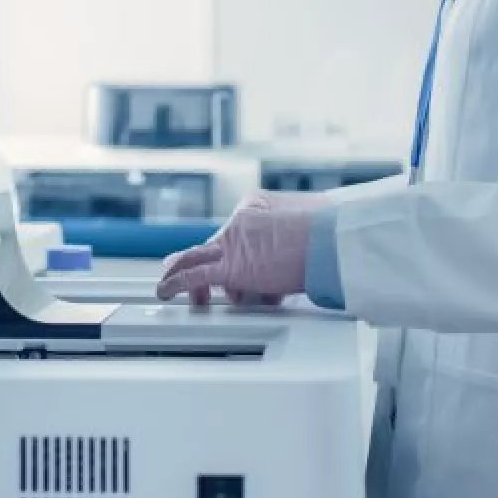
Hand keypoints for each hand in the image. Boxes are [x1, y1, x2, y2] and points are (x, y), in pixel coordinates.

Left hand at [155, 194, 319, 305]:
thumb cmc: (331, 232)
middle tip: (178, 266)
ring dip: (184, 276)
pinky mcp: (232, 268)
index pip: (235, 232)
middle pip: (212, 245)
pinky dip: (177, 283)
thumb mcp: (311, 222)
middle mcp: (240, 222)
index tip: (227, 260)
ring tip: (172, 287)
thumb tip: (303, 254)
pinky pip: (194, 276)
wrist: (331, 239)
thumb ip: (296, 236)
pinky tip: (166, 291)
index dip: (234, 252)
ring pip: (196, 259)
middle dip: (194, 259)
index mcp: (258, 205)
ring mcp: (233, 244)